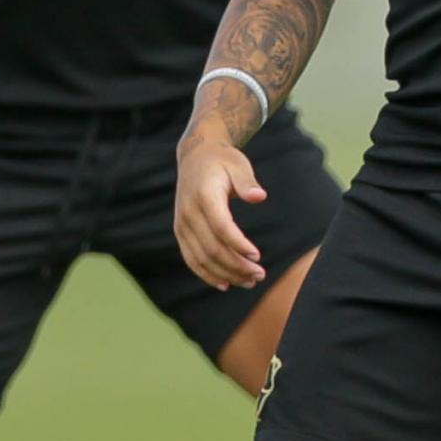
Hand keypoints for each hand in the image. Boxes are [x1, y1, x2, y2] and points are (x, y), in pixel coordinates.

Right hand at [174, 133, 267, 288]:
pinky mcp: (180, 232)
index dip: (238, 244)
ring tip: (249, 281)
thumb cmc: (222, 161)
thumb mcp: (238, 164)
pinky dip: (207, 274)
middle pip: (212, 248)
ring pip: (201, 258)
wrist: (195, 157)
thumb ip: (247, 182)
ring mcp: (182, 224)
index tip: (257, 256)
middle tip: (260, 275)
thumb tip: (259, 197)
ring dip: (225, 274)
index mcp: (204, 196)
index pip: (221, 227)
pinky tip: (226, 284)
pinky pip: (191, 259)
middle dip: (236, 266)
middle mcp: (189, 213)